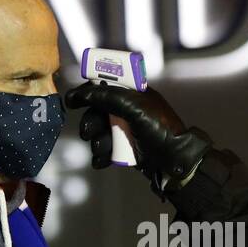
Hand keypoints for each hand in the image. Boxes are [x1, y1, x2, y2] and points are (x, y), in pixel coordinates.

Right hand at [65, 82, 211, 193]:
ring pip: (98, 132)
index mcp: (133, 93)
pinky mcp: (125, 149)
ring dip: (96, 141)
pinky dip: (101, 156)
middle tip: (87, 132)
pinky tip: (103, 160)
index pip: (104, 85)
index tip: (73, 101)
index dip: (88, 91)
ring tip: (102, 148)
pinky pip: (104, 150)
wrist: (174, 161)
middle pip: (97, 111)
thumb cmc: (160, 129)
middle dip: (90, 122)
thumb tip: (81, 93)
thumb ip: (108, 96)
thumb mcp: (134, 107)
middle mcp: (127, 110)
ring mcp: (126, 130)